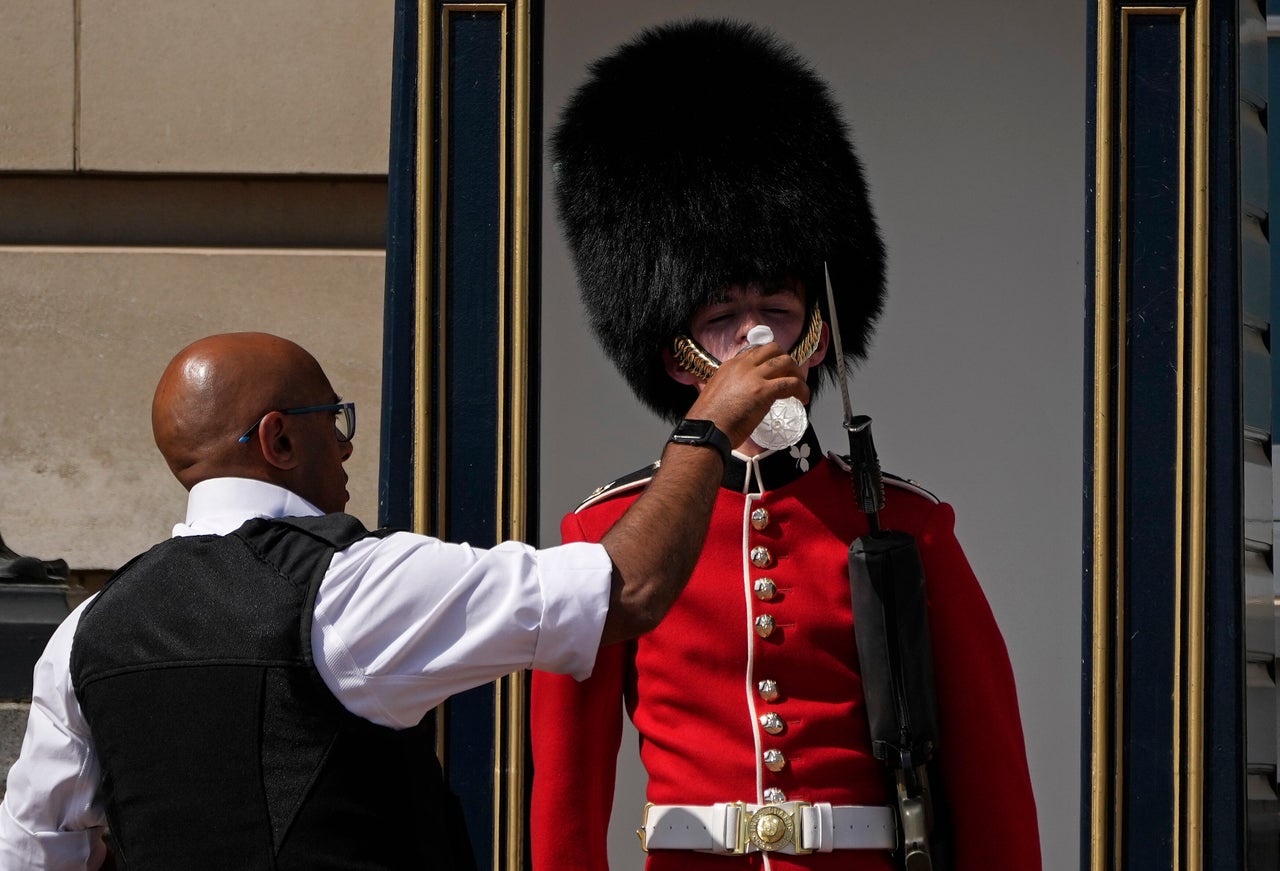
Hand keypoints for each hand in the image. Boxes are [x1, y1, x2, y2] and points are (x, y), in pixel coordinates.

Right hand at [685, 342, 808, 447]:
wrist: (706, 431)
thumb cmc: (709, 421)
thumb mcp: (717, 394)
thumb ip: (732, 388)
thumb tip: (744, 396)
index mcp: (730, 366)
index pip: (756, 352)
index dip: (771, 359)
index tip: (777, 371)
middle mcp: (743, 366)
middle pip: (774, 349)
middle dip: (787, 361)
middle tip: (791, 376)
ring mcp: (753, 377)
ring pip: (786, 362)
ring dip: (797, 374)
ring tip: (800, 388)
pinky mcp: (763, 391)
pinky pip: (791, 383)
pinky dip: (802, 389)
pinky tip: (804, 398)